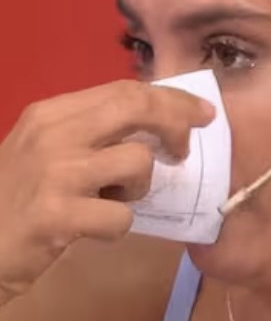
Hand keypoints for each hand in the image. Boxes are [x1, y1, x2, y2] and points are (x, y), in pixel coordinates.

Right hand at [0, 80, 213, 306]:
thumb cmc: (11, 199)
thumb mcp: (43, 151)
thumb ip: (91, 133)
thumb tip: (159, 121)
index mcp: (50, 114)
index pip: (125, 90)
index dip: (172, 100)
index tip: (202, 112)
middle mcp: (52, 135)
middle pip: (136, 107)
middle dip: (176, 124)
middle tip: (183, 151)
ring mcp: (55, 174)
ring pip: (138, 162)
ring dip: (139, 188)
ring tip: (113, 200)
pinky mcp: (57, 216)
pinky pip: (121, 216)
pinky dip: (117, 227)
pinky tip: (92, 230)